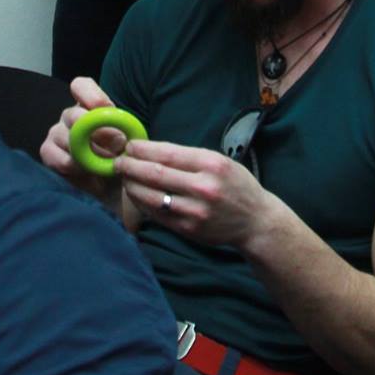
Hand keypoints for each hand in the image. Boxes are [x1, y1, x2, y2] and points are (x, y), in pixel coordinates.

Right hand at [40, 76, 121, 200]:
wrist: (108, 188)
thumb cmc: (117, 158)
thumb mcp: (127, 143)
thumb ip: (123, 134)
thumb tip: (119, 138)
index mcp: (89, 106)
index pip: (81, 86)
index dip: (91, 95)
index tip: (104, 108)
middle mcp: (70, 116)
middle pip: (74, 114)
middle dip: (96, 132)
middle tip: (116, 147)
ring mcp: (56, 132)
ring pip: (67, 138)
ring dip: (89, 154)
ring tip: (104, 166)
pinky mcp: (48, 152)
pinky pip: (60, 158)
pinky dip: (77, 168)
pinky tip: (87, 173)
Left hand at [115, 139, 272, 248]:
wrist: (255, 221)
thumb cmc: (236, 185)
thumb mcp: (219, 161)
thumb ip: (189, 157)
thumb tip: (151, 150)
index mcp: (211, 164)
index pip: (167, 153)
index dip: (143, 149)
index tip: (130, 145)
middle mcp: (203, 188)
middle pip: (155, 174)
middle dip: (131, 166)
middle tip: (118, 161)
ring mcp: (195, 211)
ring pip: (152, 197)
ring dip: (132, 185)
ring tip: (124, 178)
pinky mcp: (189, 229)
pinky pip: (157, 214)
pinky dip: (142, 203)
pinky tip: (136, 194)